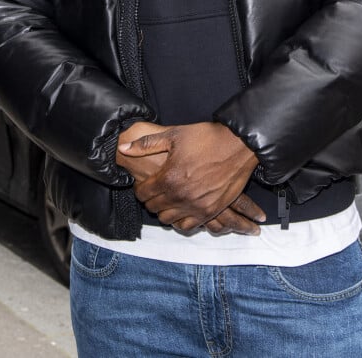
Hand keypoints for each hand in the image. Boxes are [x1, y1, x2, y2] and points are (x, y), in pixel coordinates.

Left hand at [118, 122, 262, 232]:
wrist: (238, 144)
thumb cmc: (206, 137)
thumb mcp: (174, 135)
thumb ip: (146, 144)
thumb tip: (124, 147)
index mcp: (168, 178)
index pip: (143, 193)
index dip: (140, 188)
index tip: (144, 183)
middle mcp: (180, 196)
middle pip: (154, 209)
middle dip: (151, 200)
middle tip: (155, 190)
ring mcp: (196, 206)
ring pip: (169, 220)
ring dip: (165, 211)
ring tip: (169, 199)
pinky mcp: (211, 211)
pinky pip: (188, 226)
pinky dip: (182, 220)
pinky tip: (183, 209)